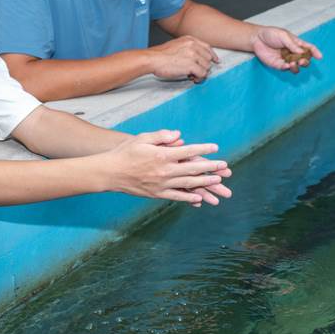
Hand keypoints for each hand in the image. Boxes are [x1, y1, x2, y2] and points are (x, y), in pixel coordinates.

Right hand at [102, 130, 230, 205]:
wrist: (109, 172)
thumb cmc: (125, 152)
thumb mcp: (142, 138)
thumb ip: (162, 135)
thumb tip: (179, 135)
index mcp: (162, 155)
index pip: (188, 151)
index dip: (203, 150)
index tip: (215, 148)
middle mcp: (164, 171)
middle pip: (193, 169)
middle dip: (211, 168)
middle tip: (225, 167)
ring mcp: (161, 184)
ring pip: (188, 184)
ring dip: (204, 183)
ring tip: (218, 181)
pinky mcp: (156, 194)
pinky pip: (176, 196)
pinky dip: (188, 197)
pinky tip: (199, 198)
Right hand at [148, 35, 219, 81]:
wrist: (153, 59)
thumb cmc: (161, 55)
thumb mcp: (176, 45)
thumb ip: (188, 49)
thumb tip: (196, 58)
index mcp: (190, 40)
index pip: (207, 47)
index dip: (212, 55)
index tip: (215, 60)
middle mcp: (193, 46)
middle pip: (208, 58)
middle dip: (204, 66)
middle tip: (196, 72)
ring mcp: (193, 55)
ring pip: (207, 67)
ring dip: (201, 73)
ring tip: (193, 75)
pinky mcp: (191, 65)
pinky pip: (203, 74)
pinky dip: (199, 78)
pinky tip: (193, 78)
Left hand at [250, 27, 323, 73]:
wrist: (256, 39)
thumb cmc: (271, 34)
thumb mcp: (283, 36)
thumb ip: (292, 45)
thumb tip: (302, 52)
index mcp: (296, 44)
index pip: (309, 48)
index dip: (315, 52)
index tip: (320, 57)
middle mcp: (293, 53)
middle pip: (304, 60)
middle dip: (306, 62)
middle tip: (302, 61)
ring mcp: (286, 59)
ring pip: (296, 67)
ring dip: (297, 67)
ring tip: (293, 63)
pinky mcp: (278, 65)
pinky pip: (285, 69)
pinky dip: (287, 68)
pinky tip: (287, 65)